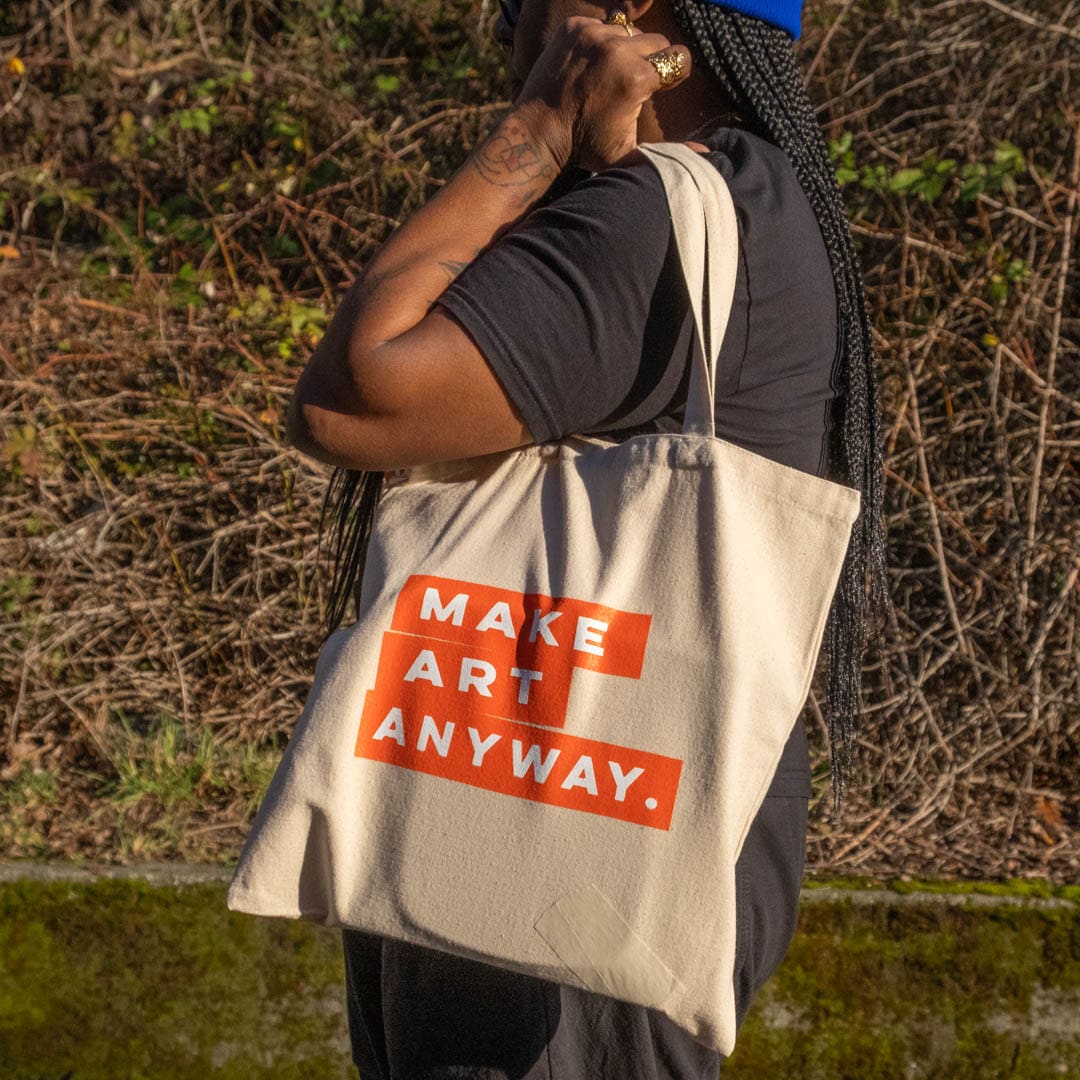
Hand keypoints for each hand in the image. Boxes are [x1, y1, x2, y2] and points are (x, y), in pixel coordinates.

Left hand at [511, 15, 692, 172]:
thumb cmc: (585, 147)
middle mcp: (617, 49)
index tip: (658, 88)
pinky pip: (603, 24)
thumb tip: (708, 155)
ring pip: (630, 31)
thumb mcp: (629, 153)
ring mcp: (593, 34)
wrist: (538, 133)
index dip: (671, 75)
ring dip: (625, 50)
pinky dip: (601, 42)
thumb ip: (670, 153)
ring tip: (608, 76)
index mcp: (636, 79)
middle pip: (657, 41)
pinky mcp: (574, 27)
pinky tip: (590, 66)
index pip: (678, 59)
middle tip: (631, 84)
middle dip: (650, 61)